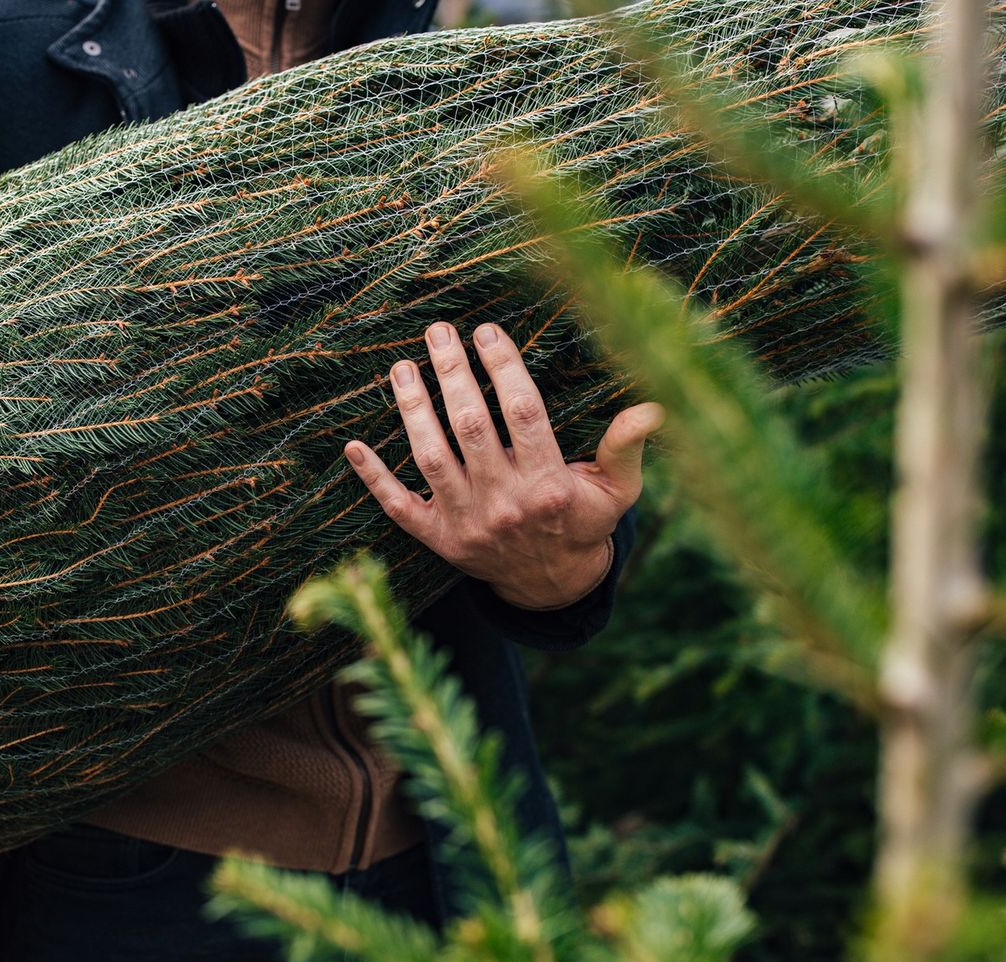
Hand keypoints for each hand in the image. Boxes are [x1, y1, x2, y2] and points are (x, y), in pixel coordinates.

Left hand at [345, 322, 662, 609]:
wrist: (553, 586)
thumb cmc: (585, 522)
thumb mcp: (617, 489)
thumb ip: (626, 446)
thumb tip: (653, 406)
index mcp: (548, 484)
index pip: (522, 413)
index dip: (503, 366)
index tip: (487, 330)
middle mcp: (504, 503)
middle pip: (471, 426)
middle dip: (452, 373)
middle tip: (438, 332)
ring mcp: (467, 523)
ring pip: (431, 457)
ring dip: (412, 410)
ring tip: (402, 368)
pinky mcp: (438, 540)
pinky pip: (398, 507)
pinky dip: (373, 477)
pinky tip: (352, 445)